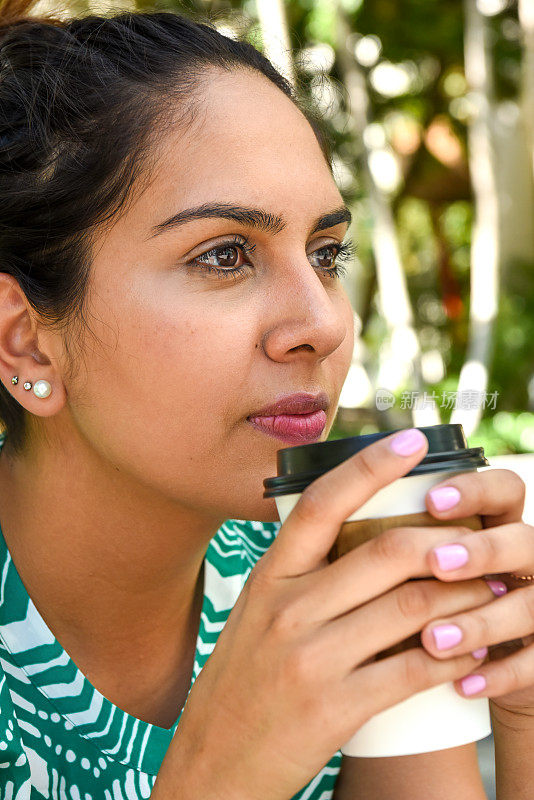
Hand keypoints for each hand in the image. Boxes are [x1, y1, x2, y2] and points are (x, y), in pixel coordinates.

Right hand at [154, 430, 496, 799]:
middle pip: (383, 553)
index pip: (321, 504)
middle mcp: (287, 609)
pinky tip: (474, 650)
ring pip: (410, 608)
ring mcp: (311, 659)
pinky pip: (412, 670)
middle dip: (445, 539)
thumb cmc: (242, 681)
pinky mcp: (335, 708)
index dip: (370, 465)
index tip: (413, 440)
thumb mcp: (255, 612)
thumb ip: (299, 575)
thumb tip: (360, 534)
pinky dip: (455, 656)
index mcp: (268, 577)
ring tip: (490, 589)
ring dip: (464, 595)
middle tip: (478, 536)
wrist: (214, 763)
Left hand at [414, 467, 533, 717]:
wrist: (478, 669)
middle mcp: (523, 559)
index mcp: (496, 527)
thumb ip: (400, 544)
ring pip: (529, 604)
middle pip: (522, 540)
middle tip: (436, 563)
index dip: (474, 489)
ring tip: (433, 638)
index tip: (430, 500)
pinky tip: (464, 684)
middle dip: (480, 550)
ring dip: (480, 621)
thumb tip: (338, 513)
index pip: (503, 489)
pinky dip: (499, 673)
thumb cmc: (430, 606)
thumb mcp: (420, 567)